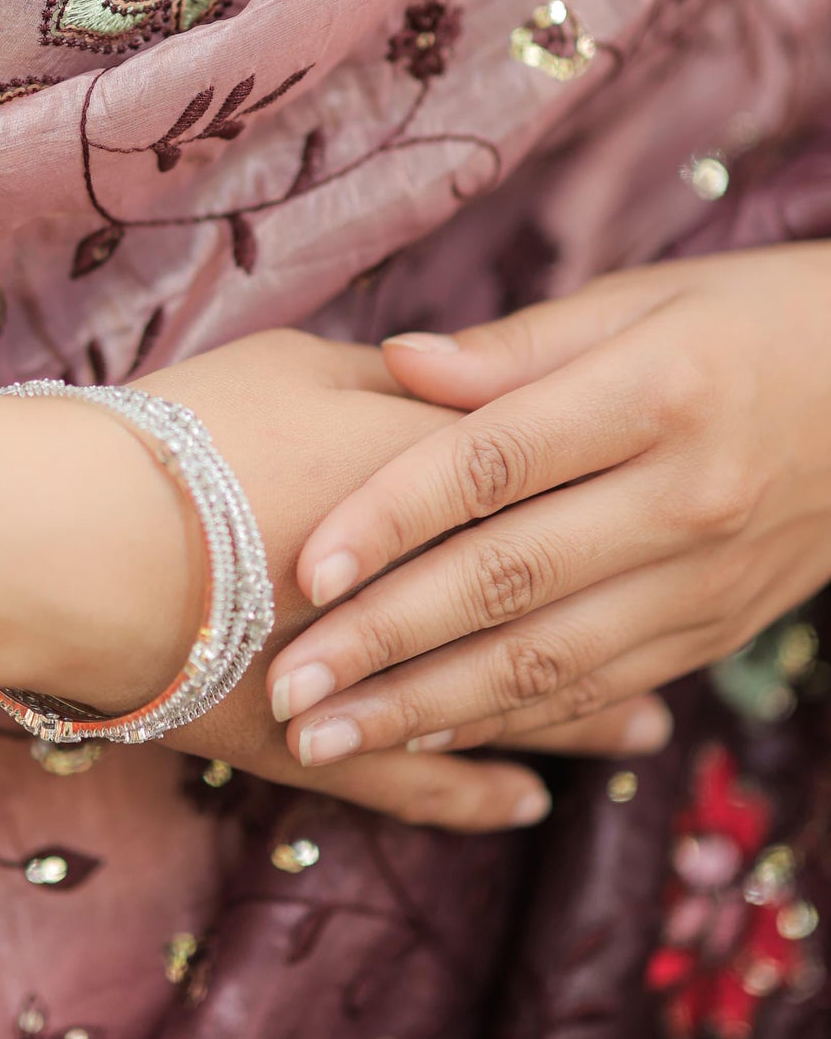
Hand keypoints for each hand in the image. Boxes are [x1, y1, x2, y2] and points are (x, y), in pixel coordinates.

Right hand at [32, 330, 672, 828]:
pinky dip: (475, 793)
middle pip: (555, 605)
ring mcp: (380, 680)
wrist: (67, 542)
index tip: (648, 493)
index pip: (543, 479)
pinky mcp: (316, 747)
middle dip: (625, 618)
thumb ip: (384, 384)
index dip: (595, 488)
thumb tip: (439, 388)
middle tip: (693, 634)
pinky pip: (419, 783)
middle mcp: (433, 585)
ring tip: (643, 732)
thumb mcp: (291, 369)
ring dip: (581, 719)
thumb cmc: (177, 435)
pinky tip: (524, 805)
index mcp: (439, 472)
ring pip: (507, 705)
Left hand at [265, 246, 830, 766]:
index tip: (305, 563)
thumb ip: (516, 345)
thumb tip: (394, 362)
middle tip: (285, 685)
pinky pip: (599, 689)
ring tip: (325, 737)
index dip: (393, 513)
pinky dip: (509, 721)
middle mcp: (682, 498)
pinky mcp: (716, 630)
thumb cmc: (753, 322)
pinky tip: (425, 739)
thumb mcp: (648, 298)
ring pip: (548, 659)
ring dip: (428, 708)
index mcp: (654, 394)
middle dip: (385, 642)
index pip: (496, 462)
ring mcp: (705, 578)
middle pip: (508, 579)